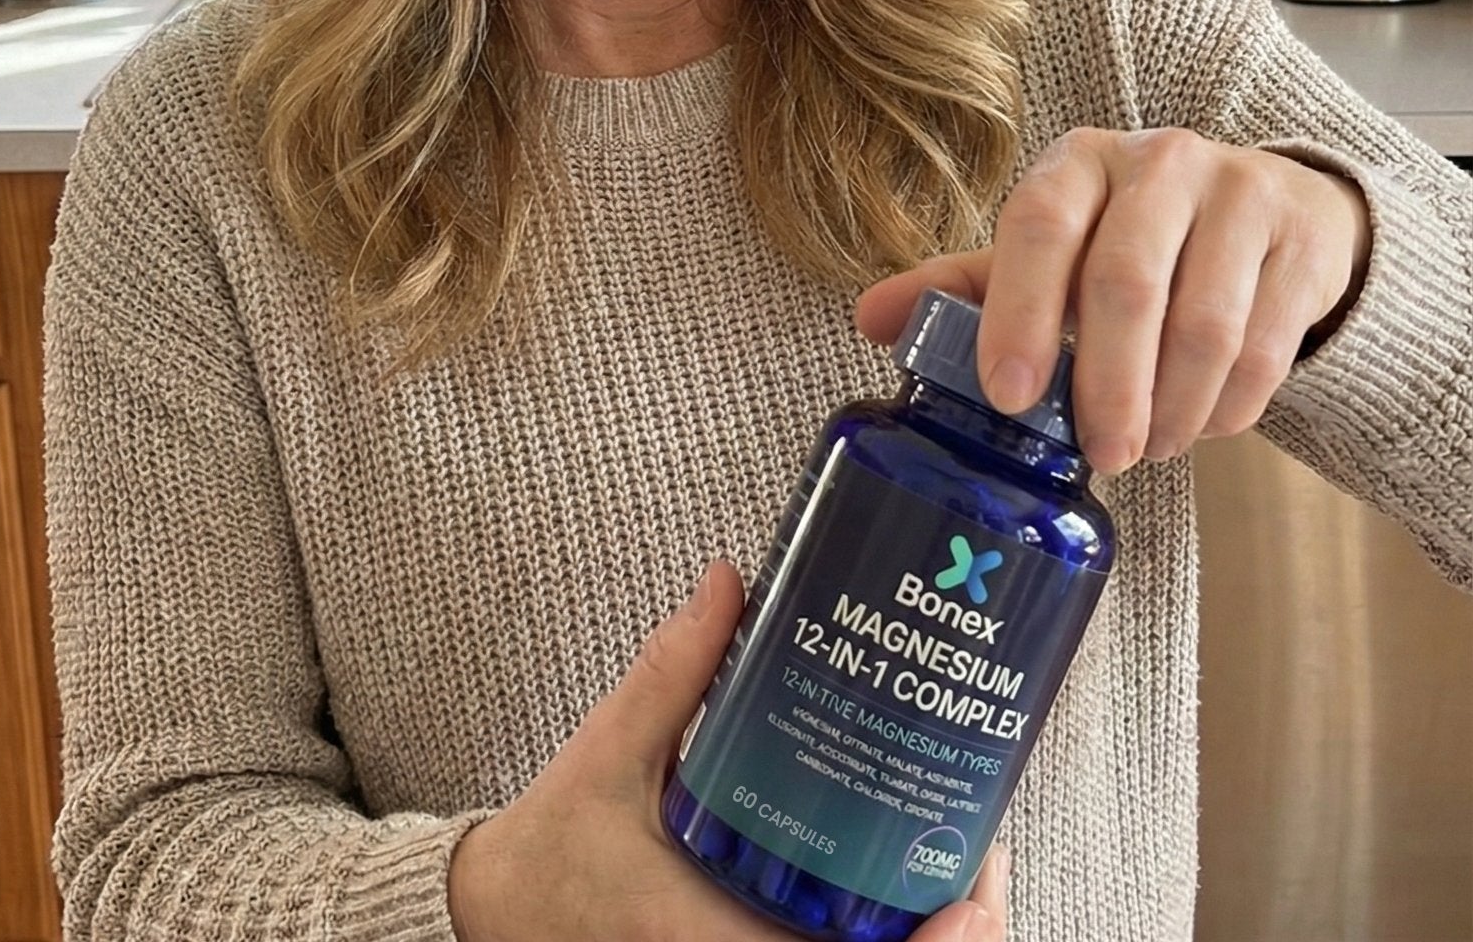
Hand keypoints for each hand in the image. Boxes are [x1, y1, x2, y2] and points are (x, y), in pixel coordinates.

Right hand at [447, 562, 1010, 940]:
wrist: (499, 917)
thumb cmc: (553, 846)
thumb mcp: (608, 750)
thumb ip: (673, 670)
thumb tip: (731, 579)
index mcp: (707, 941)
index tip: (974, 892)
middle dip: (958, 938)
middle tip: (984, 859)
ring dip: (925, 941)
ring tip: (963, 870)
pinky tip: (911, 895)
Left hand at [856, 127, 1370, 475]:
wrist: (1265, 212)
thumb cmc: (1128, 241)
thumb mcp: (1048, 252)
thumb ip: (966, 286)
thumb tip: (868, 319)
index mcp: (1077, 164)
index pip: (1039, 226)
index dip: (1019, 313)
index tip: (1008, 396)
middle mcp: (1157, 163)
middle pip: (1124, 282)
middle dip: (1106, 386)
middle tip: (1102, 457)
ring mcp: (1239, 193)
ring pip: (1203, 324)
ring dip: (1172, 408)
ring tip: (1149, 450)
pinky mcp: (1301, 240)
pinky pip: (1265, 345)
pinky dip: (1229, 407)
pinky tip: (1201, 426)